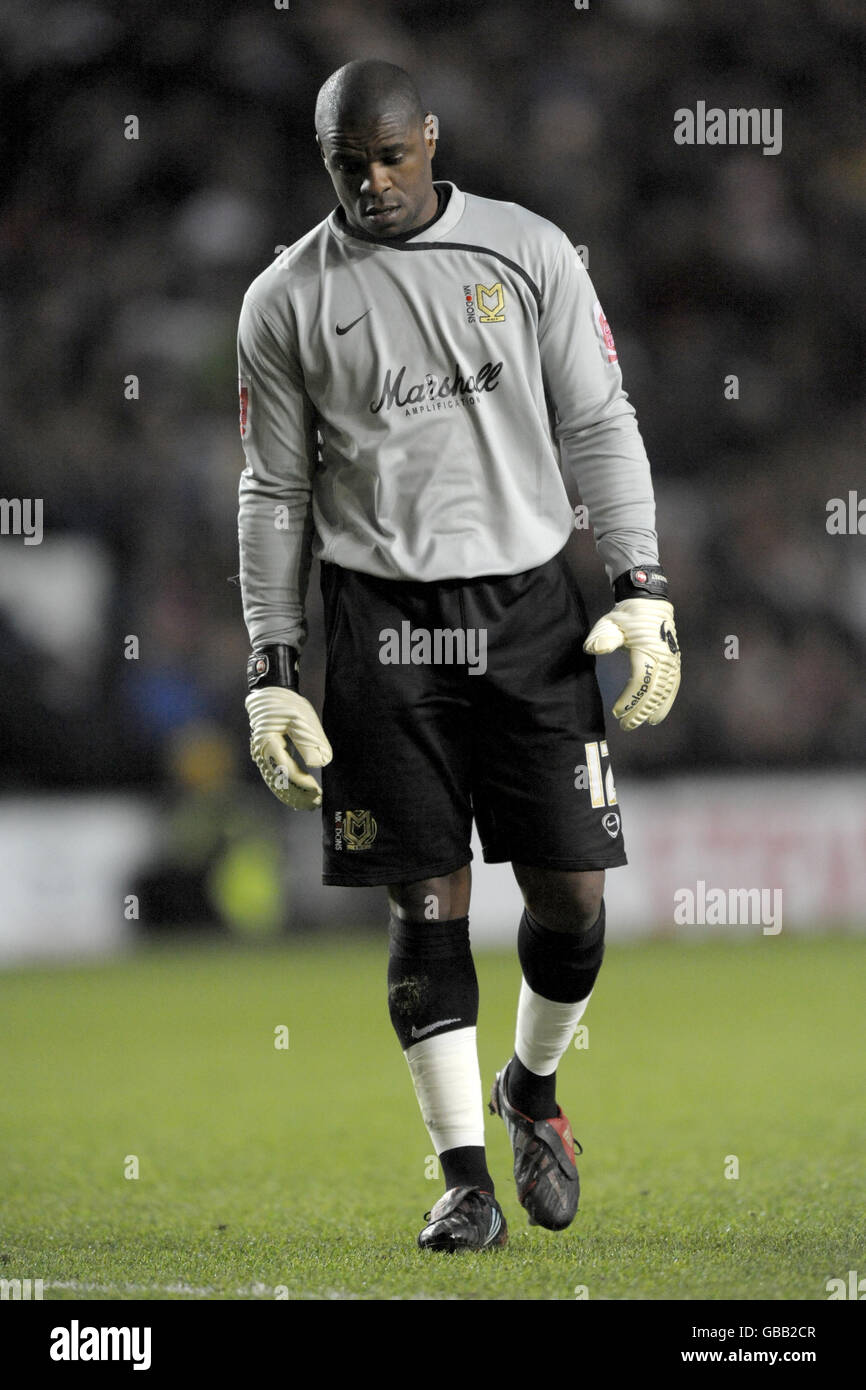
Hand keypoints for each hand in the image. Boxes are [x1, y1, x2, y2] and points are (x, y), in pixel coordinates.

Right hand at [245, 686, 332, 808]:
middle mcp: (261, 753)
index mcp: (268, 743)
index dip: (302, 783)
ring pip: (276, 784)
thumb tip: (318, 764)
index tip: (317, 791)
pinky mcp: (267, 757)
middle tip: (317, 804)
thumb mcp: (301, 718)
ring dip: (293, 796)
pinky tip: (297, 800)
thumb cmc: (287, 703)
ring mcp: (262, 756)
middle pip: (279, 782)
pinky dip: (286, 791)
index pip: (286, 770)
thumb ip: (309, 741)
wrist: (270, 694)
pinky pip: (275, 779)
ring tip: (311, 806)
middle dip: (298, 795)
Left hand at [583, 598, 680, 731]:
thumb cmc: (627, 616)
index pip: (640, 681)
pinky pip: (672, 687)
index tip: (616, 712)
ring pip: (665, 692)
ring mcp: (672, 661)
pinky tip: (657, 715)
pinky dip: (665, 702)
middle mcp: (664, 658)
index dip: (629, 700)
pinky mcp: (674, 662)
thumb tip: (593, 649)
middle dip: (640, 711)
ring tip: (642, 724)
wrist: (649, 603)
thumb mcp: (610, 623)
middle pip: (653, 691)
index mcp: (648, 650)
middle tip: (626, 726)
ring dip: (653, 710)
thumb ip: (603, 638)